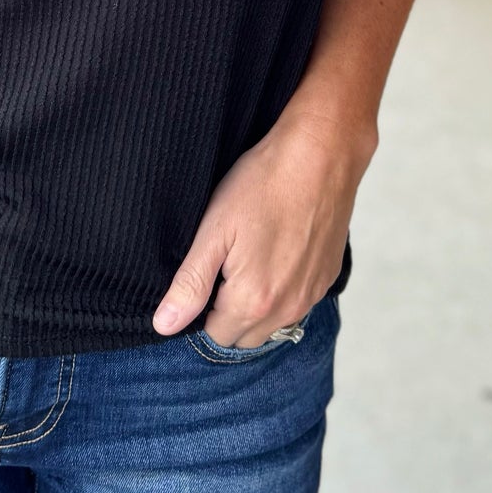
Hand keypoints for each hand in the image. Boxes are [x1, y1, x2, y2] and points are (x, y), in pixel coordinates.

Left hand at [152, 106, 373, 347]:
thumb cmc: (263, 185)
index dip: (201, 311)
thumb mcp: (214, 230)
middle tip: (221, 267)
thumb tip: (164, 325)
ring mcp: (312, 295)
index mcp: (253, 301)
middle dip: (227, 315)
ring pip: (273, 324)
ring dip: (255, 307)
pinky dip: (281, 292)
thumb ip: (190, 283)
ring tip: (246, 259)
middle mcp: (287, 309)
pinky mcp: (327, 278)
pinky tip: (274, 255)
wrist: (322, 155)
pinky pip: (297, 304)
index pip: (215, 337)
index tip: (202, 276)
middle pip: (244, 337)